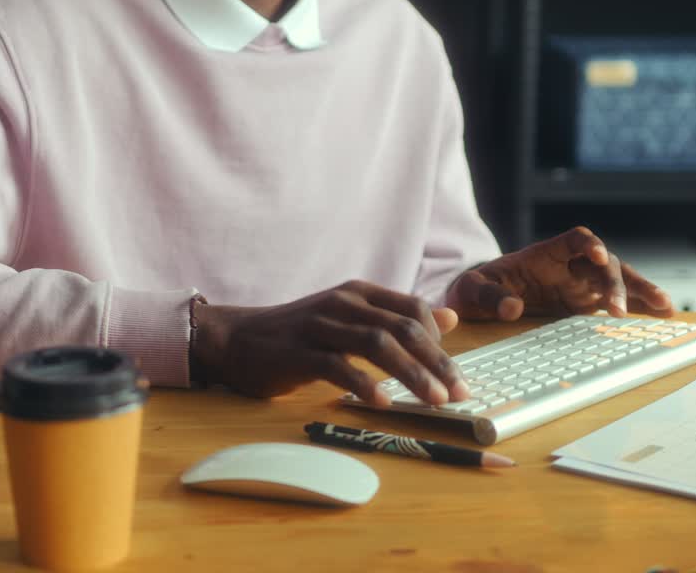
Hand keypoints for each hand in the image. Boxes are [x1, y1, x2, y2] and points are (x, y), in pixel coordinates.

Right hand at [191, 280, 468, 406]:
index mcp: (360, 293)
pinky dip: (364, 384)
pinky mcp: (298, 352)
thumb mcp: (350, 318)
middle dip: (436, 362)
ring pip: (377, 344)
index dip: (439, 341)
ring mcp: (320, 326)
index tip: (453, 373)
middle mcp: (343, 303)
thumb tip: (450, 318)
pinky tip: (382, 402)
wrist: (236, 339)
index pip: (413, 309)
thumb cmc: (299, 334)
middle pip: (402, 328)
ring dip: (411, 374)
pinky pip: (338, 366)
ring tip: (433, 400)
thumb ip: (397, 318)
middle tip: (459, 392)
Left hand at [449, 226, 674, 321]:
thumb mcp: (471, 290)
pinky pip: (617, 301)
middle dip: (614, 283)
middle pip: (602, 264)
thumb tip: (511, 308)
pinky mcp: (585, 303)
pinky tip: (662, 316)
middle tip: (618, 311)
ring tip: (665, 309)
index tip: (596, 256)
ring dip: (640, 292)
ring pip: (618, 281)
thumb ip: (488, 296)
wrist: (481, 301)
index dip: (588, 244)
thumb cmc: (478, 289)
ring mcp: (581, 284)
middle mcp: (569, 265)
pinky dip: (639, 306)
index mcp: (545, 254)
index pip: (573, 240)